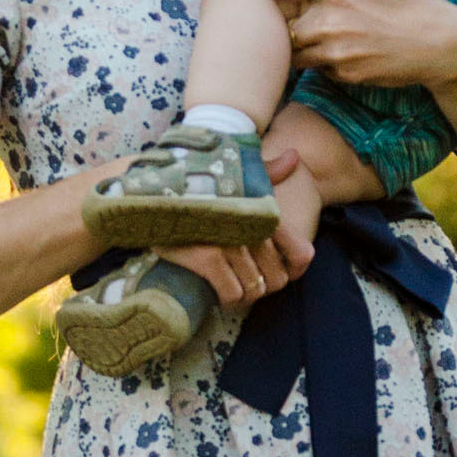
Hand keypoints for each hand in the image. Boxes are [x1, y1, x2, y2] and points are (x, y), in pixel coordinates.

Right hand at [160, 149, 313, 306]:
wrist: (154, 194)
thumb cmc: (200, 186)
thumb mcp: (236, 174)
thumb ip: (267, 173)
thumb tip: (293, 156)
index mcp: (265, 210)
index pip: (302, 255)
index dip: (294, 271)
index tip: (279, 274)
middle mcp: (252, 226)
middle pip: (278, 279)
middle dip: (263, 286)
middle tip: (245, 282)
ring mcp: (231, 242)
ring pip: (255, 289)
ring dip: (243, 295)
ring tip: (231, 288)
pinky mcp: (208, 257)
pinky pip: (233, 293)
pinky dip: (227, 299)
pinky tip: (218, 293)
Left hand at [285, 0, 456, 89]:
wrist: (440, 43)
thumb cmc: (418, 1)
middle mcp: (329, 24)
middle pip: (287, 24)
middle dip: (293, 21)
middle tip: (305, 18)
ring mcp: (335, 53)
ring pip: (297, 52)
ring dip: (304, 45)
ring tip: (317, 37)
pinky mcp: (345, 75)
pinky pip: (320, 69)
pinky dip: (323, 62)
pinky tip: (337, 52)